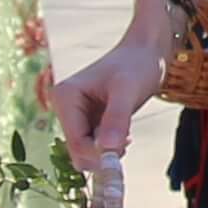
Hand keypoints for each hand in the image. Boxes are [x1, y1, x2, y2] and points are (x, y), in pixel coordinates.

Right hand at [48, 14, 171, 168]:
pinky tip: (122, 130)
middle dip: (103, 152)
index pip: (76, 143)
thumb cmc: (137, 65)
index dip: (99, 154)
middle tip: (127, 138)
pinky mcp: (84, 121)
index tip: (125, 149)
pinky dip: (109, 145)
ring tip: (125, 129)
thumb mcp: (129, 91)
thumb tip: (107, 148)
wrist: (144, 53)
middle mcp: (63, 106)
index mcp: (65, 97)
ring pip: (86, 152)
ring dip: (108, 149)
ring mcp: (72, 115)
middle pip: (78, 151)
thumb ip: (117, 119)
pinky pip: (93, 146)